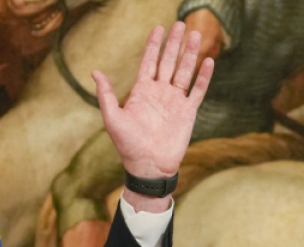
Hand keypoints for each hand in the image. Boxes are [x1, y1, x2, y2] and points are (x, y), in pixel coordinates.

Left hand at [93, 22, 213, 179]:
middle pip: (168, 62)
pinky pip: (197, 90)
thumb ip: (106, 95)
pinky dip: (203, 76)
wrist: (148, 165)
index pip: (149, 62)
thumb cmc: (127, 145)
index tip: (159, 28)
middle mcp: (159, 93)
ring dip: (190, 54)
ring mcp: (174, 101)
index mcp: (141, 92)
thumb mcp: (112, 118)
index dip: (153, 45)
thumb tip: (95, 72)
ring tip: (196, 35)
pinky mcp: (188, 112)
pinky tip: (208, 61)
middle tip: (181, 24)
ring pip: (184, 71)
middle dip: (174, 43)